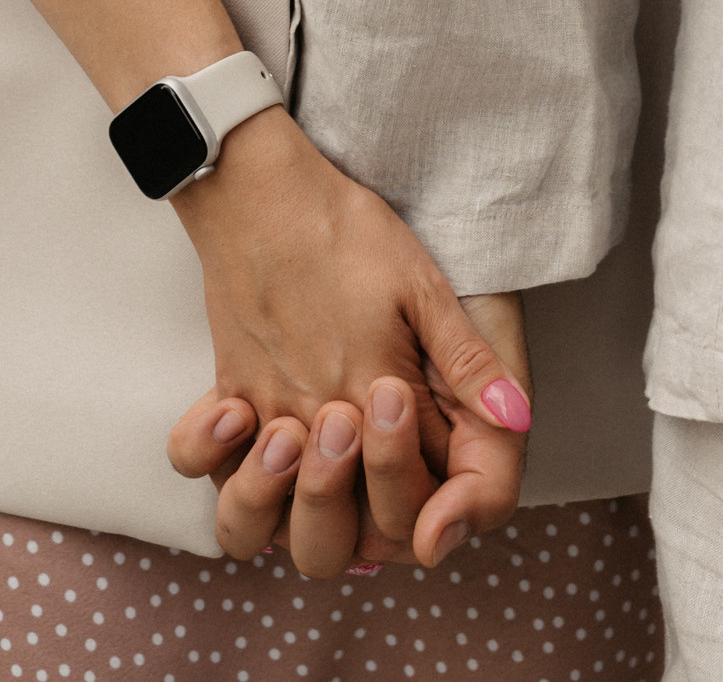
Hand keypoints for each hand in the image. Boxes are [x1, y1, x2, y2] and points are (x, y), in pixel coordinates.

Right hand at [162, 113, 529, 570]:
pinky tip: (250, 438)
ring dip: (288, 511)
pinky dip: (223, 468)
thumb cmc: (343, 228)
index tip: (436, 455)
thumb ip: (467, 362)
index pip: (411, 497)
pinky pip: (205, 466)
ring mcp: (261, 412)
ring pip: (256, 521)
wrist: (257, 188)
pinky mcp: (227, 391)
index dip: (434, 498)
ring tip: (313, 459)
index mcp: (370, 398)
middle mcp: (311, 421)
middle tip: (378, 455)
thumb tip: (516, 420)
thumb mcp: (421, 283)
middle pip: (334, 534)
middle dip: (368, 520)